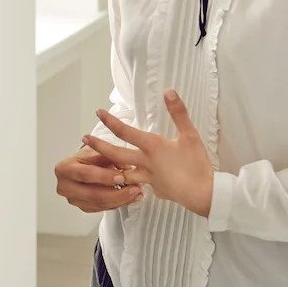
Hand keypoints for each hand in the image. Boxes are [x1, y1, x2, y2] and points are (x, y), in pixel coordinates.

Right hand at [56, 141, 144, 212]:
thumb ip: (110, 157)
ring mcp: (74, 200)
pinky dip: (119, 204)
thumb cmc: (88, 157)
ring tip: (137, 192)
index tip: (122, 177)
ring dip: (121, 200)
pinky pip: (103, 209)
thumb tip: (127, 167)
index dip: (104, 177)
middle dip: (117, 193)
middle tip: (134, 188)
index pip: (86, 174)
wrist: (83, 165)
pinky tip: (131, 198)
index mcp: (64, 168)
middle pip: (94, 194)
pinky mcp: (83, 207)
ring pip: (100, 204)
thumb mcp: (97, 150)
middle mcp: (65, 187)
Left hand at [88, 91, 214, 216]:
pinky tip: (131, 182)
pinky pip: (137, 185)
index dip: (111, 121)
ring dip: (109, 168)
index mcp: (152, 147)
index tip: (98, 113)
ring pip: (122, 173)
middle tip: (84, 139)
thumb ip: (178, 113)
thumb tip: (168, 91)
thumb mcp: (190, 135)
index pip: (125, 132)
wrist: (203, 194)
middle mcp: (144, 163)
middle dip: (98, 146)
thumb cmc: (196, 164)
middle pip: (116, 154)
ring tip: (98, 164)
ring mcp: (148, 179)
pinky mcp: (154, 190)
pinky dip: (131, 182)